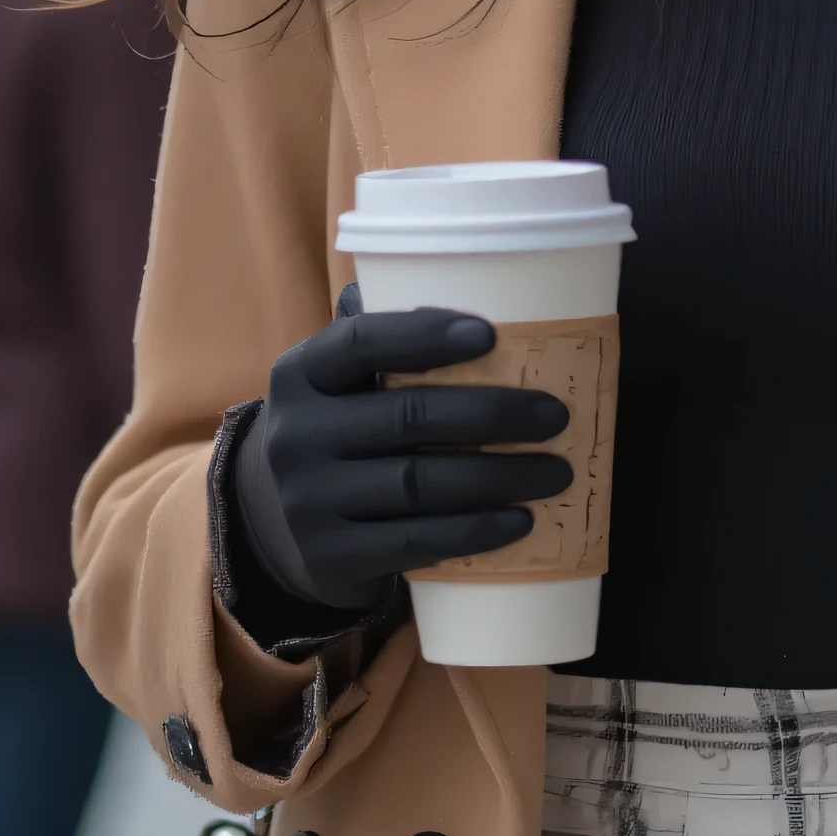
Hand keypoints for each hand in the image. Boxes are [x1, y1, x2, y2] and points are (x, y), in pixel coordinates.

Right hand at [231, 297, 571, 614]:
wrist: (280, 527)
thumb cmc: (339, 434)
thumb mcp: (339, 385)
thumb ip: (383, 340)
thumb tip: (464, 279)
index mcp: (299, 374)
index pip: (360, 343)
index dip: (424, 334)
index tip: (491, 335)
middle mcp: (294, 435)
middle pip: (407, 417)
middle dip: (493, 414)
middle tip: (555, 416)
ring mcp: (307, 501)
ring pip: (419, 484)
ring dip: (499, 477)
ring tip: (557, 472)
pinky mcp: (331, 556)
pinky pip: (414, 542)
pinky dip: (474, 530)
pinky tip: (519, 521)